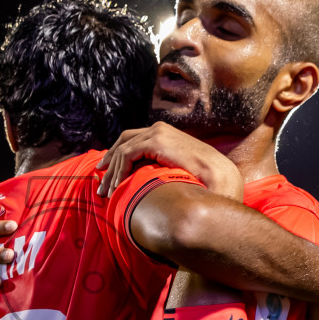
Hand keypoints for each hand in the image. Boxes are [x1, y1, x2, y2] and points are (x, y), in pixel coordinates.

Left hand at [95, 122, 243, 200]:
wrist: (219, 175)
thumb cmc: (203, 178)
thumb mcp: (176, 169)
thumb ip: (160, 168)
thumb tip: (147, 182)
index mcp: (164, 133)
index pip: (132, 138)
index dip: (117, 154)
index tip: (107, 170)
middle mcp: (158, 129)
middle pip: (123, 140)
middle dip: (109, 161)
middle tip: (99, 178)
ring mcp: (157, 132)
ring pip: (122, 149)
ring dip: (112, 171)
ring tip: (106, 190)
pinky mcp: (156, 141)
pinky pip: (127, 154)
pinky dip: (119, 170)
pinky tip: (117, 186)